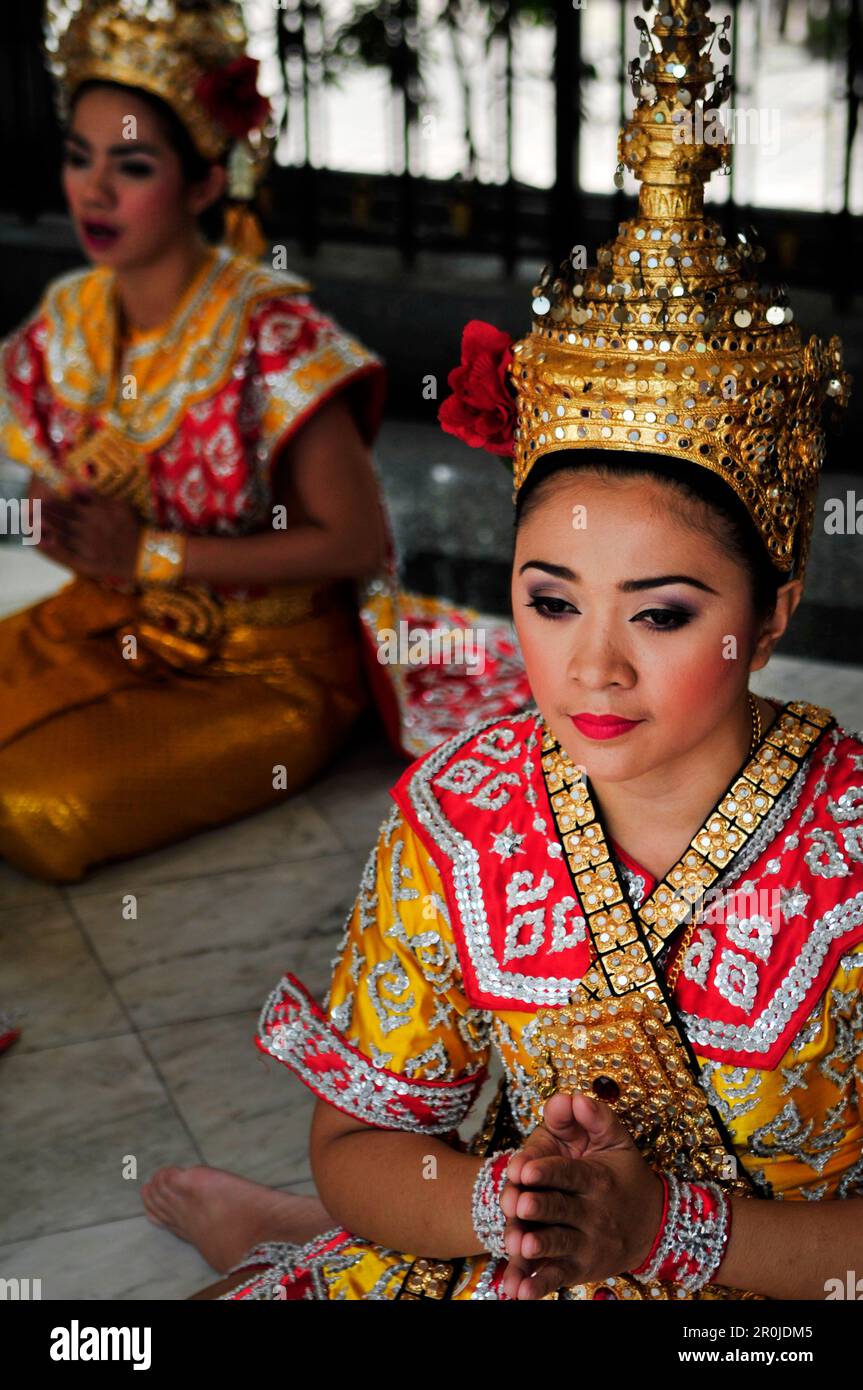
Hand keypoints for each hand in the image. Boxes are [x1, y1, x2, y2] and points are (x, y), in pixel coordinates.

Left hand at [36, 487, 140, 586]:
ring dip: (45, 528)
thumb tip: (71, 482)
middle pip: (61, 520)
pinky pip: (65, 555)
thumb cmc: (133, 528)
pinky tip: (40, 542)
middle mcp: (89, 530)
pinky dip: (51, 548)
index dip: (53, 502)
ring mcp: (87, 547)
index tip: (42, 497)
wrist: (144, 556)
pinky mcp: (87, 563)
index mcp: (96, 515)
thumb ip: (94, 496)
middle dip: (45, 514)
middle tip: (32, 508)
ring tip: (32, 521)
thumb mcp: (119, 506)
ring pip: (60, 535)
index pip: (68, 506)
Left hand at [499, 1090, 663, 1299]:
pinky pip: (557, 1278)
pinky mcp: (579, 1268)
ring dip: (539, 1247)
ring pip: (559, 1245)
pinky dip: (538, 1287)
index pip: (571, 1174)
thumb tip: (575, 1098)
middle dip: (540, 1207)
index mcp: (597, 1179)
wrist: (653, 1227)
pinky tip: (519, 1293)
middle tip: (519, 1203)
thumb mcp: (617, 1141)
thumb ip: (596, 1117)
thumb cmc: (623, 1176)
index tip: (525, 1169)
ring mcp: (586, 1244)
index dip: (549, 1170)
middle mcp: (593, 1214)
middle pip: (561, 1209)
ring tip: (521, 1245)